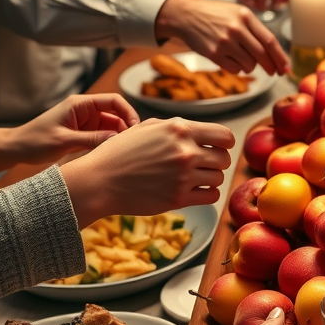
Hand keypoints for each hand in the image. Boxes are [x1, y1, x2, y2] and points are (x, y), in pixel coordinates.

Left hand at [0, 94, 139, 178]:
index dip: (128, 112)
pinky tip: (114, 154)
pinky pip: (103, 136)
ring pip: (111, 126)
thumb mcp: (64, 141)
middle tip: (132, 144)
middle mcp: (85, 110)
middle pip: (115, 114)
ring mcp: (85, 122)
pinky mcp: (83, 134)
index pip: (113, 101)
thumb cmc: (35, 141)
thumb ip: (92, 139)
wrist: (17, 149)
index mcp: (80, 104)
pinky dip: (110, 143)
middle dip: (126, 126)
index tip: (136, 128)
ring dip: (119, 137)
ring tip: (124, 151)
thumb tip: (118, 139)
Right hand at [59, 117, 234, 226]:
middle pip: (224, 158)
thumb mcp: (146, 127)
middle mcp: (185, 151)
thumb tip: (201, 132)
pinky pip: (211, 196)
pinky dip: (206, 193)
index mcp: (179, 129)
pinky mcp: (179, 198)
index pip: (224, 136)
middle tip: (203, 165)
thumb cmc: (120, 153)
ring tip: (193, 177)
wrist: (99, 181)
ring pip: (218, 178)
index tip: (217, 148)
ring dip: (210, 178)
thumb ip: (176, 127)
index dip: (224, 143)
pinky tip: (194, 190)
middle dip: (216, 161)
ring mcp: (183, 176)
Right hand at [156, 0, 288, 74]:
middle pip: (262, 55)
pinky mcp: (214, 53)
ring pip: (249, 64)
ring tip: (242, 57)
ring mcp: (225, 42)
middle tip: (274, 72)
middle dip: (271, 67)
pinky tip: (230, 59)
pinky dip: (237, 68)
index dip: (280, 57)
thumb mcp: (236, 12)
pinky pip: (235, 69)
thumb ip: (254, 29)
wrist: (185, 15)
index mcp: (245, 16)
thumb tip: (273, 53)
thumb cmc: (214, 15)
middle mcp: (237, 28)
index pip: (270, 41)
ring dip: (250, 66)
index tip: (286, 68)